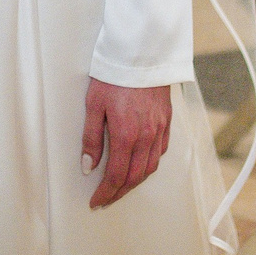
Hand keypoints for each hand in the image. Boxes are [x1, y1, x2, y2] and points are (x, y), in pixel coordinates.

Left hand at [82, 79, 171, 207]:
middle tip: (107, 199)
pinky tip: (141, 164)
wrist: (141, 53)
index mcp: (126, 134)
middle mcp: (146, 136)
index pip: (117, 175)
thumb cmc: (114, 75)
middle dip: (120, 192)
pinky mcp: (167, 121)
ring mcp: (159, 129)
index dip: (106, 192)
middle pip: (135, 177)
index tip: (96, 201)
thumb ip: (91, 139)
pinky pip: (161, 151)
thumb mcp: (94, 105)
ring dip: (135, 182)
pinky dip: (150, 164)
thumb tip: (88, 166)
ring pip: (150, 167)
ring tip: (122, 187)